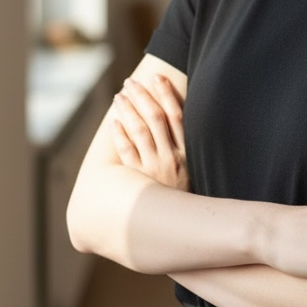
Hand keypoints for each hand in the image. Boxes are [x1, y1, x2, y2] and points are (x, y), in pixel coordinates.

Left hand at [110, 74, 189, 190]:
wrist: (180, 228)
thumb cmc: (185, 197)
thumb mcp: (192, 171)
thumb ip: (184, 147)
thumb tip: (177, 118)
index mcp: (188, 153)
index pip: (177, 115)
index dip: (167, 94)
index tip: (157, 77)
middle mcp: (172, 158)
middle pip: (155, 118)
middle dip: (142, 97)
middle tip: (130, 82)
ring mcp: (154, 169)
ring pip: (139, 131)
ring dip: (128, 111)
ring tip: (120, 96)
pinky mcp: (138, 181)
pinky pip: (127, 153)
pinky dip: (120, 135)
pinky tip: (114, 122)